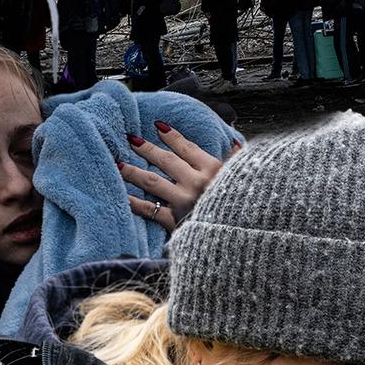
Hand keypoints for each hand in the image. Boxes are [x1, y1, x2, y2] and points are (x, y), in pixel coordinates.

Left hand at [120, 123, 239, 231]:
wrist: (240, 238)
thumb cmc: (245, 204)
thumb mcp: (246, 177)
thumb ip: (237, 159)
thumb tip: (235, 142)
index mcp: (213, 169)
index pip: (187, 147)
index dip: (172, 136)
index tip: (158, 126)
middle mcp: (196, 182)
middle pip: (165, 160)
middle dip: (147, 148)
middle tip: (131, 139)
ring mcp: (183, 201)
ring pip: (152, 181)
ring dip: (133, 171)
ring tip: (118, 163)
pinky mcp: (174, 221)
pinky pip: (148, 210)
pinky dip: (133, 202)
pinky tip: (122, 195)